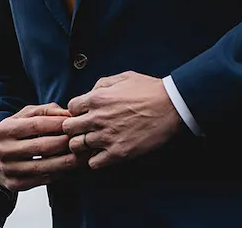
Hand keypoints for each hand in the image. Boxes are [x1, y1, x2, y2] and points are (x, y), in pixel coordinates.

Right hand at [0, 103, 77, 191]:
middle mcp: (5, 150)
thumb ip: (45, 111)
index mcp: (6, 130)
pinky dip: (60, 173)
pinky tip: (72, 167)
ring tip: (84, 155)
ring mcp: (9, 170)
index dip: (58, 124)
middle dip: (67, 143)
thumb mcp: (22, 116)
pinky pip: (43, 180)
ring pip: (45, 167)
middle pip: (43, 147)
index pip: (36, 126)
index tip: (75, 123)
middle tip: (85, 140)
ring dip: (68, 161)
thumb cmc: (12, 131)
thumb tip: (67, 113)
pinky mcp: (15, 185)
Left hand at [63, 71, 181, 169]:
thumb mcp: (124, 77)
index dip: (78, 111)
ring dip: (84, 145)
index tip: (87, 114)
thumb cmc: (150, 90)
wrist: (173, 106)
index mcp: (97, 98)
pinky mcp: (118, 153)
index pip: (71, 108)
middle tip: (87, 129)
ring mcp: (107, 137)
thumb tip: (90, 92)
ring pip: (77, 147)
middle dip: (75, 128)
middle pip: (68, 129)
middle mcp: (97, 118)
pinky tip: (105, 153)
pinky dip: (97, 159)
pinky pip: (93, 163)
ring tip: (96, 142)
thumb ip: (102, 83)